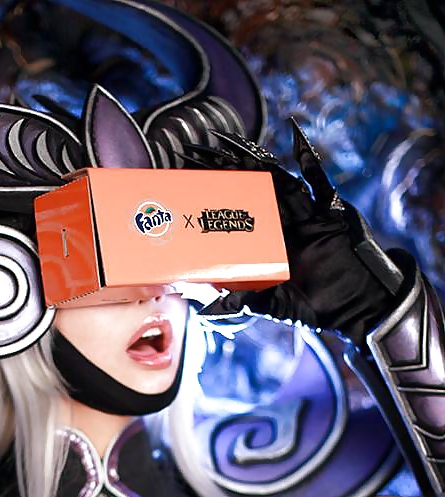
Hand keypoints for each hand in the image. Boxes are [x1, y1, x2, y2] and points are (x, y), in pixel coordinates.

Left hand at [189, 120, 402, 348]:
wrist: (358, 305)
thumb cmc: (318, 307)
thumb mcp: (275, 306)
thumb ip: (244, 304)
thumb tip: (205, 310)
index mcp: (268, 245)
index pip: (235, 215)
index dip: (215, 198)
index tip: (189, 183)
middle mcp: (283, 225)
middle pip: (250, 190)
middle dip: (226, 170)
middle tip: (196, 152)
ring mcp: (305, 215)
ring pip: (277, 180)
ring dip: (254, 159)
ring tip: (228, 142)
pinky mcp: (329, 210)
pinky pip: (319, 180)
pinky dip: (309, 158)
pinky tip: (295, 136)